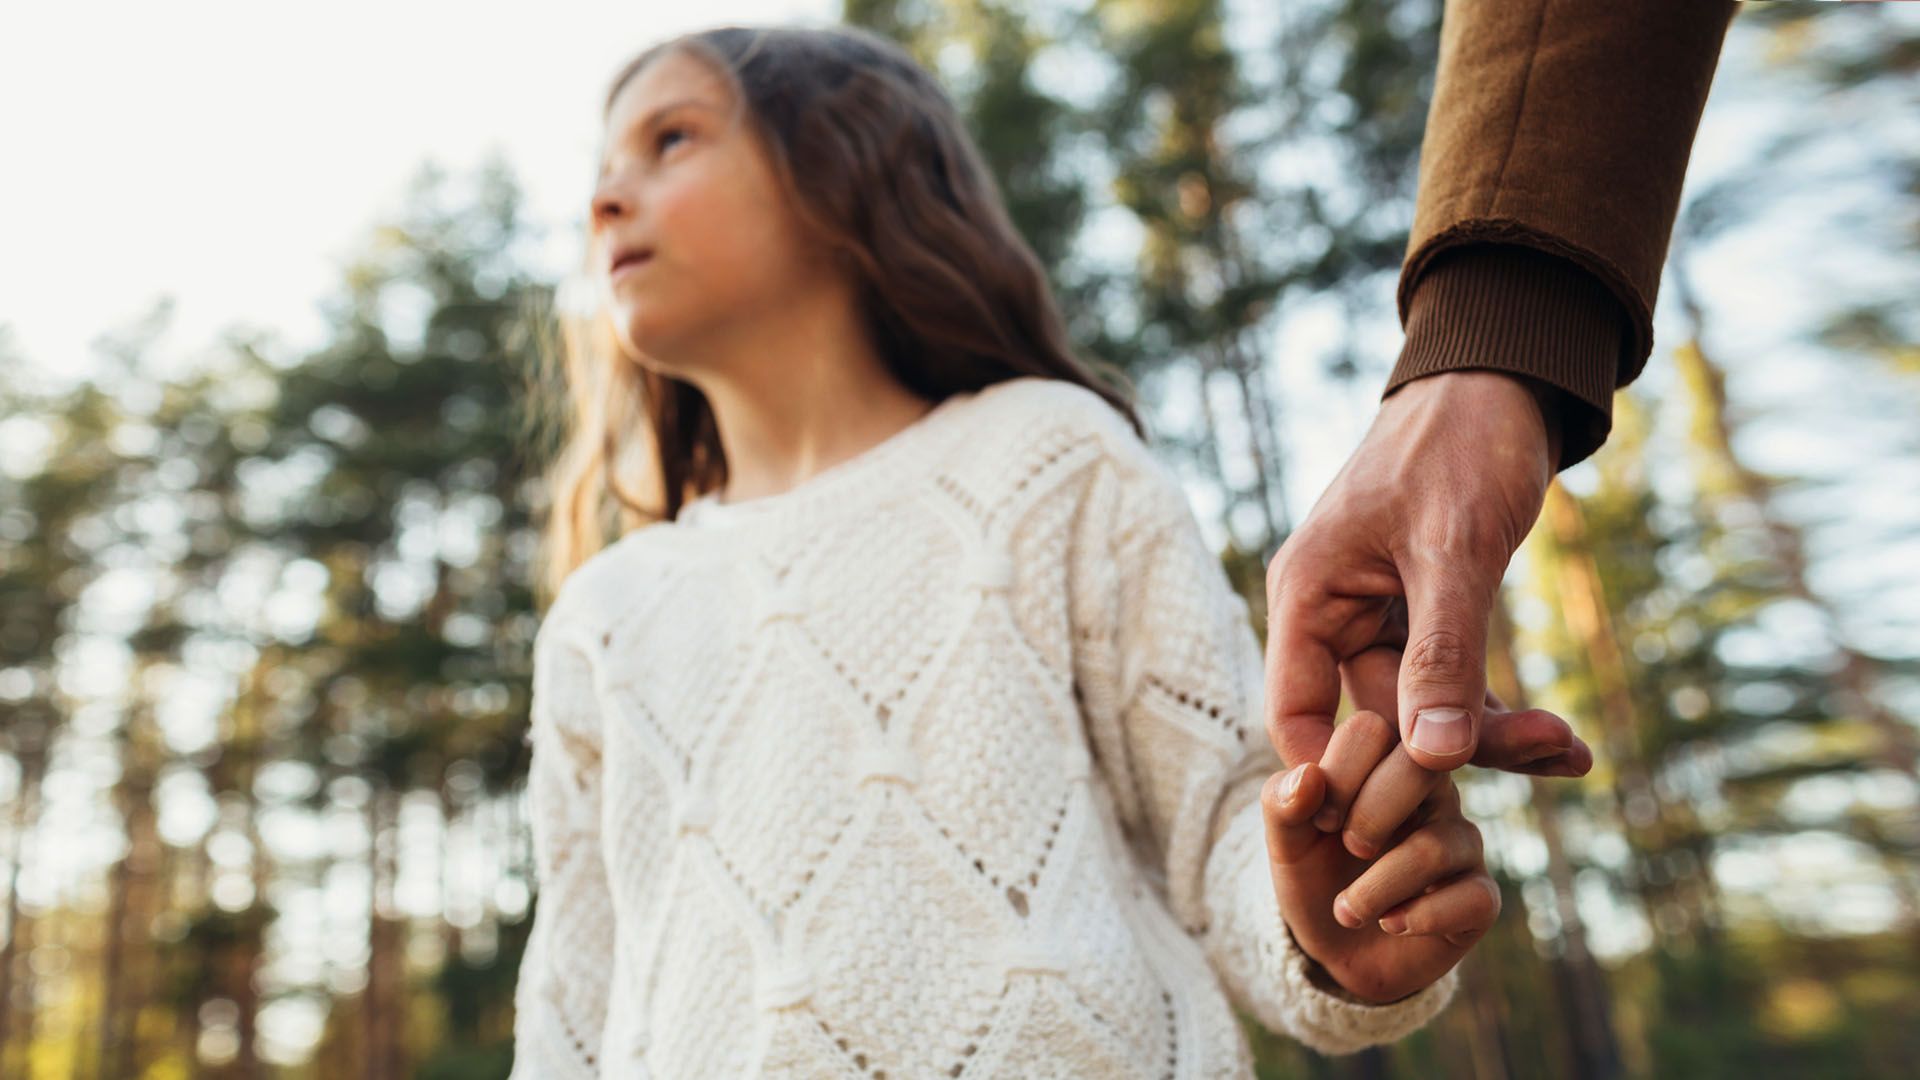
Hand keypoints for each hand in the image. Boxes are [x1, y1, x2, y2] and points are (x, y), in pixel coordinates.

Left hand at [1261, 711, 1509, 1004]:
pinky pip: (1469, 899)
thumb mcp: (1285, 839)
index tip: (1319, 819)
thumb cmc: (1314, 875)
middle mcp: (1433, 791)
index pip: (1372, 729)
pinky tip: (1392, 923)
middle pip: (1421, 768)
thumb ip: (1282, 802)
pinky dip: (1417, 919)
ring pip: (1432, 849)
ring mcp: (1462, 842)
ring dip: (1375, 889)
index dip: (1337, 774)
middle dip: (1367, 816)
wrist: (1337, 948)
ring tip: (1346, 910)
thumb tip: (1308, 776)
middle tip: (1346, 847)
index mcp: (1384, 760)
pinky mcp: (1481, 896)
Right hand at [1264, 369, 1566, 777]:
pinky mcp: (1423, 612)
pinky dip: (1499, 710)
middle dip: (1455, 751)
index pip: (1296, 717)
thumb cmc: (1463, 442)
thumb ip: (1441, 655)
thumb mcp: (1455, 549)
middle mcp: (1331, 611)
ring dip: (1492, 735)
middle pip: (1374, 720)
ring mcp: (1377, 614)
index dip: (1339, 776)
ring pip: (1421, 709)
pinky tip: (1563, 739)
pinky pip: (1451, 683)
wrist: (1502, 378)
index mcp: (1308, 594)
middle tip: (1550, 758)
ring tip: (1570, 750)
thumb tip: (1433, 759)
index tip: (1405, 821)